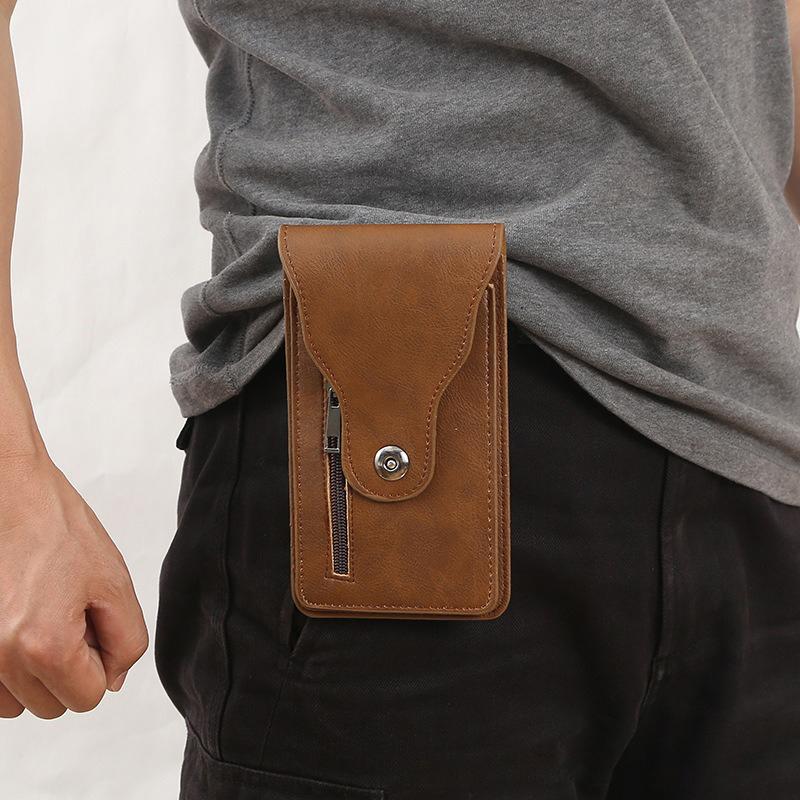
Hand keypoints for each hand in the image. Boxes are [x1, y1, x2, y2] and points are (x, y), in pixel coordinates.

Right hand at [0, 449, 147, 718]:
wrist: (9, 494)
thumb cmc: (56, 527)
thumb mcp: (113, 582)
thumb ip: (126, 640)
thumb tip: (114, 679)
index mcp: (45, 646)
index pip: (88, 698)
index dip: (101, 663)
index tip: (94, 626)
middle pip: (52, 705)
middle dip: (70, 668)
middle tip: (69, 614)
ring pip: (18, 701)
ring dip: (36, 671)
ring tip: (42, 615)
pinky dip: (9, 666)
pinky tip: (20, 622)